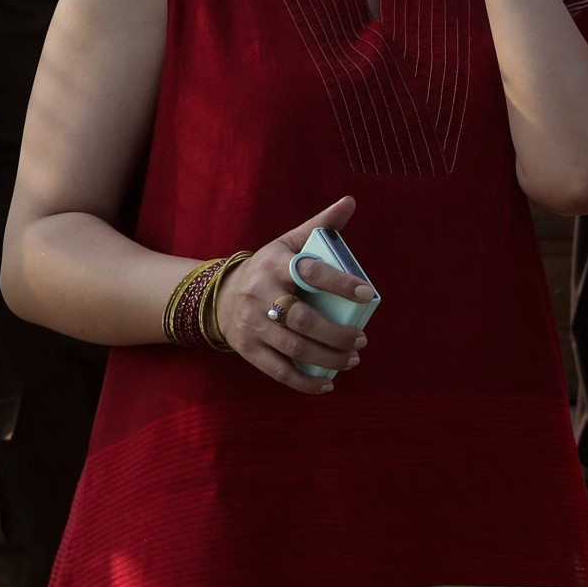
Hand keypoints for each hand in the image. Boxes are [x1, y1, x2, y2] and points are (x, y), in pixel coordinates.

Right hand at [216, 196, 374, 393]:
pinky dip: (303, 381)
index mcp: (275, 264)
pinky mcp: (246, 349)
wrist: (218, 295)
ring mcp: (251, 324)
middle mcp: (260, 295)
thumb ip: (320, 226)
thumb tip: (349, 202)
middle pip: (303, 318)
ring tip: (353, 359)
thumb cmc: (268, 267)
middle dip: (337, 333)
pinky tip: (328, 384)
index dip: (342, 283)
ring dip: (326, 358)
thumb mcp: (287, 242)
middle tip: (362, 340)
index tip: (370, 294)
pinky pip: (277, 370)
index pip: (311, 272)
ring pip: (292, 346)